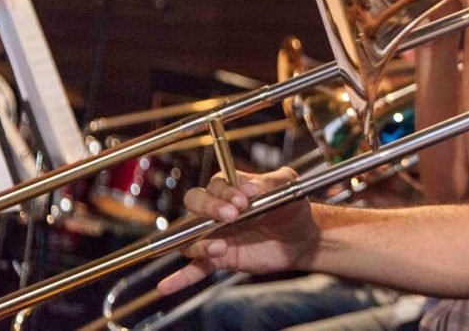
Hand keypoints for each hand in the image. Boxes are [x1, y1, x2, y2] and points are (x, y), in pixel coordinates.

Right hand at [157, 167, 316, 294]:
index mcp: (231, 189)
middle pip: (195, 203)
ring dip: (199, 243)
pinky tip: (166, 286)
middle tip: (231, 216)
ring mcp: (216, 235)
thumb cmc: (291, 207)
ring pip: (190, 236)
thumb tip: (251, 186)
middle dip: (208, 208)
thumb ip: (269, 183)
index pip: (215, 185)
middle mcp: (217, 210)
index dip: (225, 192)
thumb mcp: (286, 186)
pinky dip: (180, 278)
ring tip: (220, 247)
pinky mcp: (219, 258)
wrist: (301, 237)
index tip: (243, 200)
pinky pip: (195, 268)